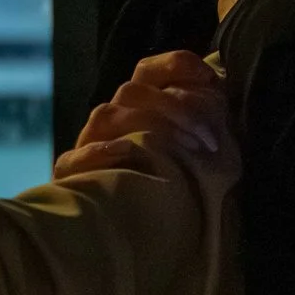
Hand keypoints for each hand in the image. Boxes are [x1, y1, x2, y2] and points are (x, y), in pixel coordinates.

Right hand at [52, 50, 232, 179]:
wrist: (135, 229)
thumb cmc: (175, 180)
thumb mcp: (195, 146)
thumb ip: (204, 117)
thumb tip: (221, 90)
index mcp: (139, 103)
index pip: (149, 69)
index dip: (176, 65)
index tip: (208, 78)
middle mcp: (113, 115)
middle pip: (132, 91)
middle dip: (176, 107)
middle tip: (209, 137)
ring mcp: (91, 142)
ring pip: (106, 115)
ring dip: (149, 126)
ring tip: (186, 149)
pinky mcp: (74, 173)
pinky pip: (74, 158)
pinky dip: (98, 151)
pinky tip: (125, 150)